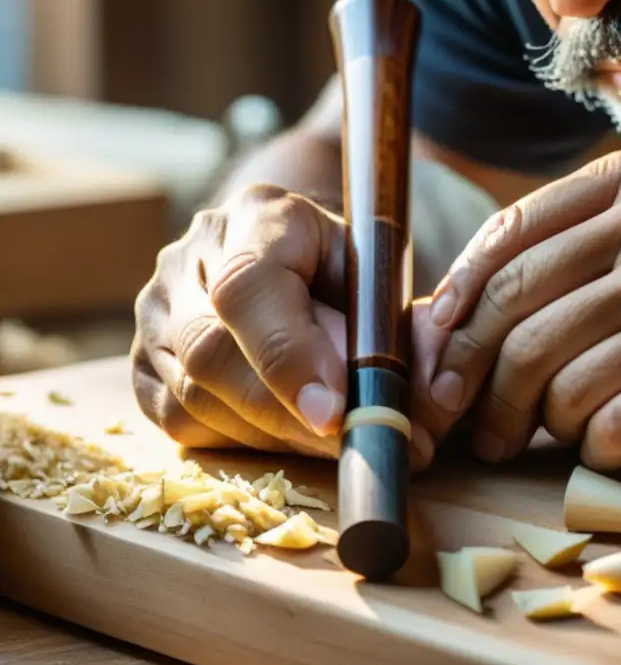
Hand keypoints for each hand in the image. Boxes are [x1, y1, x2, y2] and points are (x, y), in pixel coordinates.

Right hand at [131, 184, 440, 468]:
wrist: (298, 261)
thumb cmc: (350, 274)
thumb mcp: (390, 286)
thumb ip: (412, 335)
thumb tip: (431, 407)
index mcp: (259, 217)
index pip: (249, 286)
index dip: (289, 355)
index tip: (336, 411)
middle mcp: (191, 257)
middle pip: (212, 352)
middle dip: (288, 416)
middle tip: (354, 447)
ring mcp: (157, 311)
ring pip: (194, 395)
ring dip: (273, 436)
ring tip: (337, 443)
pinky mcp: (144, 363)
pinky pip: (180, 420)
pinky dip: (242, 441)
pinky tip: (290, 437)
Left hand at [417, 151, 620, 473]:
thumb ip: (588, 256)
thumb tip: (465, 315)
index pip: (509, 237)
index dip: (452, 306)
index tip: (429, 360)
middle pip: (518, 308)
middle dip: (469, 378)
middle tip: (462, 425)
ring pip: (556, 371)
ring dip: (531, 421)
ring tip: (539, 438)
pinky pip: (610, 420)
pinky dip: (591, 447)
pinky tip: (607, 448)